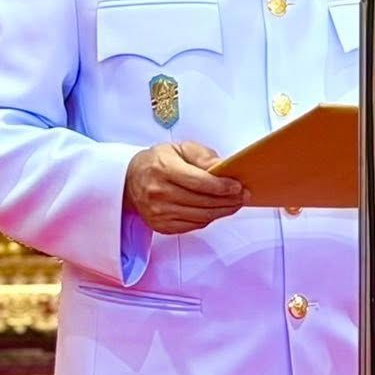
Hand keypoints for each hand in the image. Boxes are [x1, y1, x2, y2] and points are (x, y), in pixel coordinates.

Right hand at [125, 140, 248, 234]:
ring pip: (199, 216)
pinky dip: (208, 219)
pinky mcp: (161, 226)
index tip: (238, 186)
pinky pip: (192, 226)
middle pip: (201, 202)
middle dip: (227, 200)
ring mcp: (158, 212)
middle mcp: (158, 193)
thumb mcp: (179, 148)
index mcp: (163, 169)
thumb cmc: (158, 161)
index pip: (198, 182)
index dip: (221, 186)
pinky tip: (218, 211)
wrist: (130, 181)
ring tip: (236, 204)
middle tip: (244, 196)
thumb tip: (222, 167)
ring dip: (222, 212)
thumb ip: (202, 156)